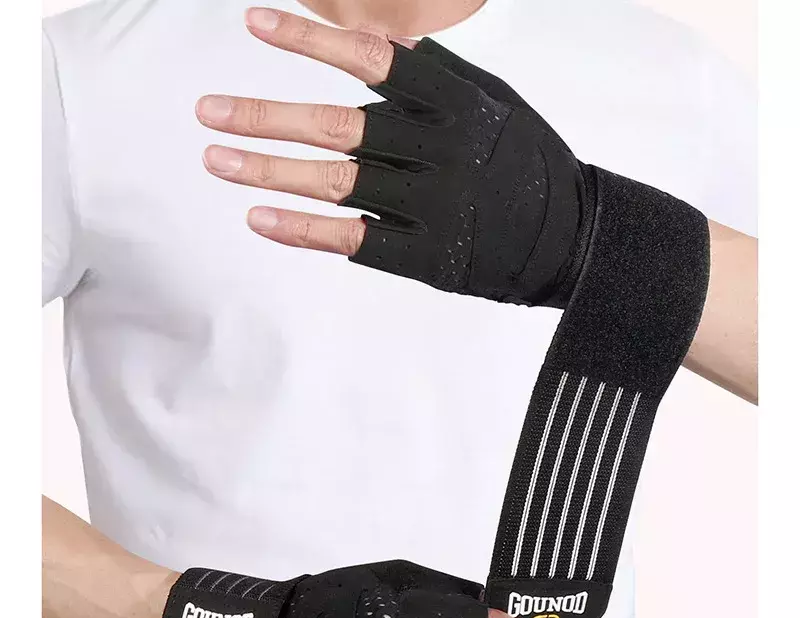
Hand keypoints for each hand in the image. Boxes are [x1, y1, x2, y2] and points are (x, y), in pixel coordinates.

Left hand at [197, 7, 587, 307]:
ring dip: (268, 171)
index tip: (255, 23)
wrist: (573, 238)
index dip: (311, 38)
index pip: (373, 57)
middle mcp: (439, 151)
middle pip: (336, 127)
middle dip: (265, 117)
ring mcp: (431, 207)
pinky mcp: (426, 257)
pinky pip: (353, 240)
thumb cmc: (528, 166)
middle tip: (207, 112)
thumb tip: (373, 49)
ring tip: (216, 160)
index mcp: (457, 103)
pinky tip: (258, 217)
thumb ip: (436, 80)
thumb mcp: (494, 103)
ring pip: (335, 184)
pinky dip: (303, 229)